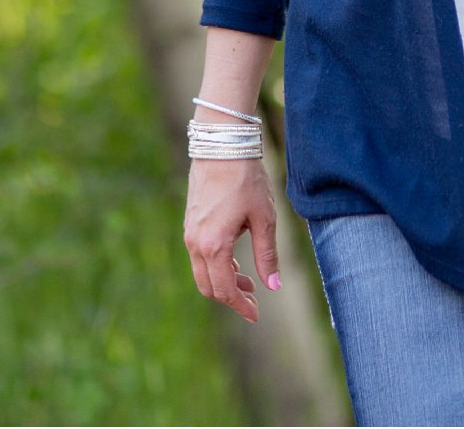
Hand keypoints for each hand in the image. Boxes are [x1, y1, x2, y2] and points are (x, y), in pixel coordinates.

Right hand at [183, 156, 282, 322]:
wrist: (222, 148)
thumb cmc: (247, 181)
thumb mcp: (264, 219)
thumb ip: (267, 255)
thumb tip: (274, 286)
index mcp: (214, 246)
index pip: (225, 290)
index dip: (241, 306)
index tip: (255, 316)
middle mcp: (196, 244)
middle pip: (209, 286)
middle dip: (231, 298)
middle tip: (254, 300)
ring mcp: (190, 234)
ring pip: (202, 273)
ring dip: (224, 282)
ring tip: (249, 282)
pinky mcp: (190, 225)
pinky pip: (200, 257)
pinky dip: (216, 267)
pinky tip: (235, 261)